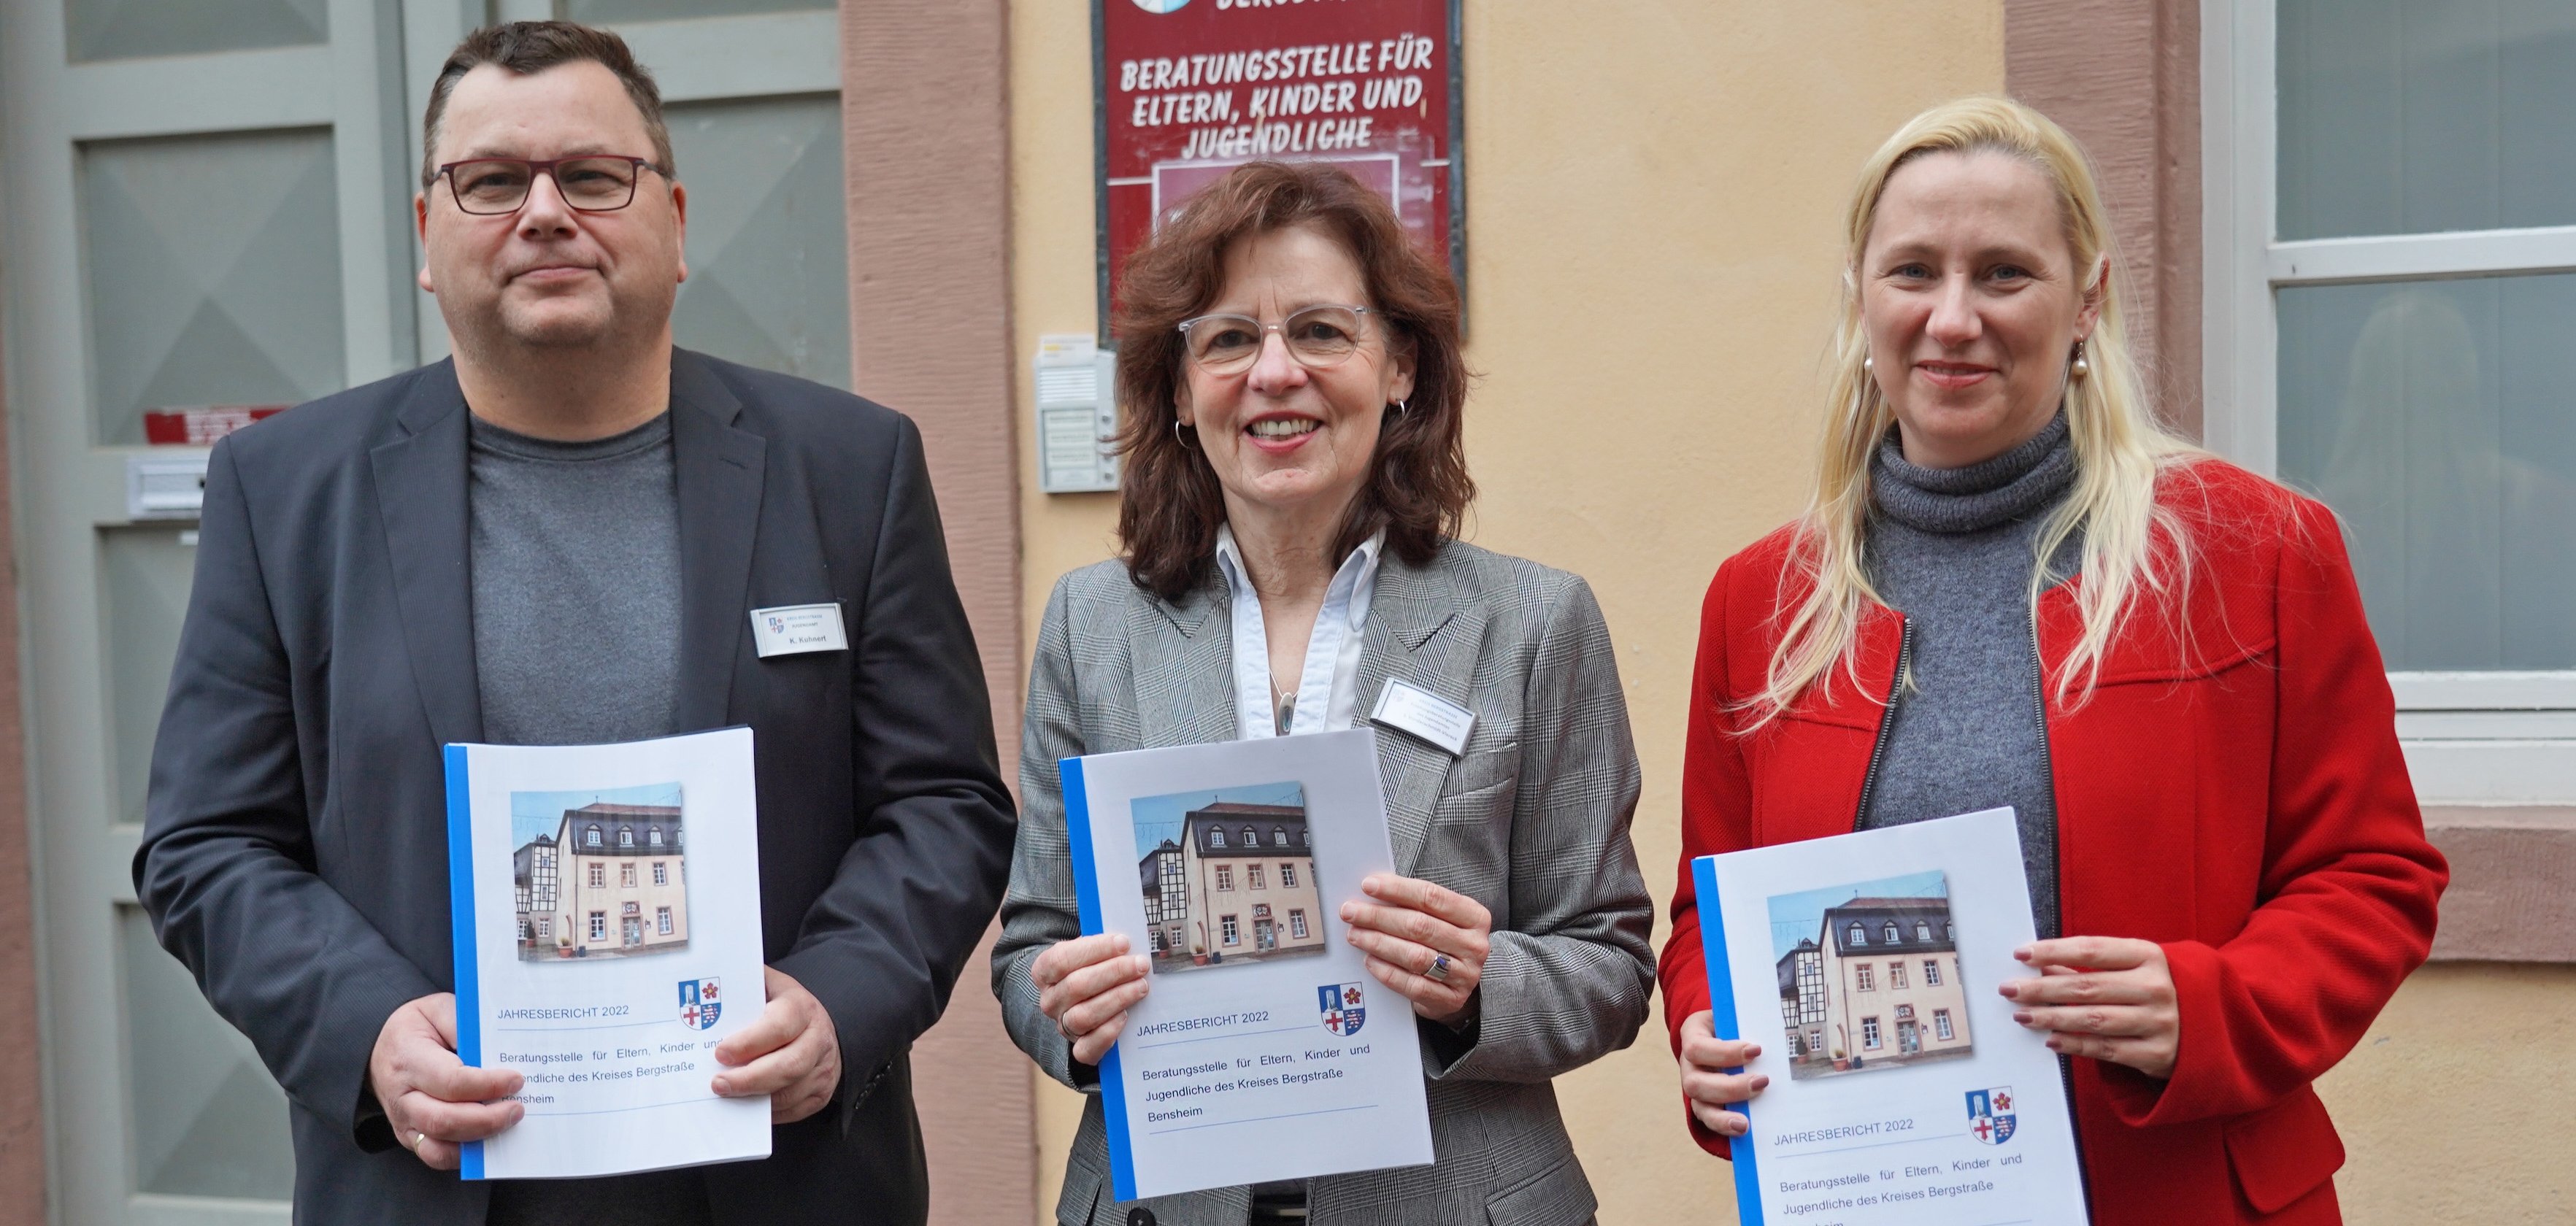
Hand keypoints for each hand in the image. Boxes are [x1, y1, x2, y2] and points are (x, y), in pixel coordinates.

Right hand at [368, 993, 522, 1169]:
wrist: (380, 1047)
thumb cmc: (418, 1027)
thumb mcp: (440, 1009)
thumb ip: (466, 1027)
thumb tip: (498, 1051)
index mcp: (408, 1059)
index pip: (451, 1081)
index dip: (487, 1085)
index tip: (516, 1080)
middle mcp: (402, 1097)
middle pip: (445, 1121)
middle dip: (487, 1120)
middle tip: (517, 1109)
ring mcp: (403, 1122)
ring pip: (439, 1148)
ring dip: (479, 1142)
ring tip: (507, 1125)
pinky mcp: (410, 1138)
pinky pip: (437, 1156)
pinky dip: (466, 1155)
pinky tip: (491, 1139)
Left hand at [711, 966, 842, 1123]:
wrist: (819, 1026)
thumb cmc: (782, 1007)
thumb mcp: (767, 987)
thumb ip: (743, 987)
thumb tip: (702, 990)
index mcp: (801, 1007)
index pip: (778, 1027)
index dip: (749, 1043)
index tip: (720, 1053)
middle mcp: (818, 1038)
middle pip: (788, 1067)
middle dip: (749, 1079)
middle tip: (718, 1084)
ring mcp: (823, 1068)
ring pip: (789, 1093)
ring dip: (755, 1099)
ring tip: (727, 1096)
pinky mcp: (821, 1092)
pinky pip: (793, 1110)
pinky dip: (767, 1112)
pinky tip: (747, 1105)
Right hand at [1033, 934, 1150, 1066]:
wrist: (1085, 1003)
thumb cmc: (1091, 970)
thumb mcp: (1089, 953)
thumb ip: (1102, 947)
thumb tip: (1126, 942)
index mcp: (1044, 972)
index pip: (1062, 959)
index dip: (1095, 950)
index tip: (1123, 942)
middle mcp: (1049, 1001)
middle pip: (1077, 986)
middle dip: (1113, 972)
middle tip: (1140, 964)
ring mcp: (1062, 1026)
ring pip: (1084, 1015)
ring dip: (1117, 998)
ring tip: (1141, 986)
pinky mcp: (1079, 1048)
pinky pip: (1088, 1048)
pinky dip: (1108, 1032)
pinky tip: (1125, 1016)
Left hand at [1340, 874, 1489, 1025]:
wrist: (1457, 986)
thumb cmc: (1442, 943)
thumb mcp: (1439, 918)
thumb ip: (1413, 904)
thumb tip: (1373, 889)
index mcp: (1475, 917)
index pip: (1432, 897)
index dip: (1397, 889)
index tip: (1368, 885)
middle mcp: (1474, 945)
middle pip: (1420, 926)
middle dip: (1380, 917)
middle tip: (1351, 912)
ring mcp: (1465, 975)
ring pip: (1415, 956)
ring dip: (1379, 943)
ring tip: (1355, 935)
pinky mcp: (1450, 1000)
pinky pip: (1413, 985)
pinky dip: (1387, 972)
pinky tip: (1369, 961)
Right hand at [1676, 1010, 1767, 1137]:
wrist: (1723, 1031)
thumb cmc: (1733, 1023)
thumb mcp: (1737, 1015)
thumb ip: (1751, 1020)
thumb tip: (1784, 1029)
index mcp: (1693, 1035)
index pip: (1698, 1047)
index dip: (1725, 1053)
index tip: (1757, 1050)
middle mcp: (1689, 1064)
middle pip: (1695, 1083)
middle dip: (1730, 1087)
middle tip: (1763, 1082)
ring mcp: (1695, 1086)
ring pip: (1700, 1105)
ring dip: (1723, 1115)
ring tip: (1747, 1122)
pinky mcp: (1704, 1103)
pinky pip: (1709, 1120)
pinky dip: (1725, 1126)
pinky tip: (1744, 1129)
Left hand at [1999, 936, 2179, 1078]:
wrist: (2213, 1026)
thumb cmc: (2159, 988)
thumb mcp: (2135, 968)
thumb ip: (2093, 966)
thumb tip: (2041, 965)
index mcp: (2150, 957)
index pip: (2092, 951)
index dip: (2054, 951)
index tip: (2022, 954)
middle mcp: (2156, 988)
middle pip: (2087, 987)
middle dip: (2042, 989)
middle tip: (2009, 989)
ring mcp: (2160, 1022)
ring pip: (2093, 1020)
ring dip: (2052, 1018)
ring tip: (2022, 1015)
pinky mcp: (2157, 1054)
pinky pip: (2107, 1049)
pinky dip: (2075, 1045)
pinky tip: (2051, 1039)